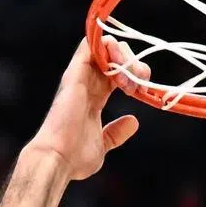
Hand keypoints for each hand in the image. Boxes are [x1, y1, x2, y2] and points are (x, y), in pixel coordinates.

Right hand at [27, 38, 149, 180]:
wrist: (60, 159)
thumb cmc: (76, 156)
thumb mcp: (103, 144)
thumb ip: (116, 133)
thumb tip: (133, 121)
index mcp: (94, 98)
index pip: (116, 74)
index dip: (134, 75)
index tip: (145, 90)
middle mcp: (87, 84)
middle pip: (113, 57)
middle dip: (134, 64)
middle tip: (143, 82)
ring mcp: (80, 78)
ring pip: (104, 47)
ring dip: (125, 57)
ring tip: (133, 79)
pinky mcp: (75, 76)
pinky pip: (88, 47)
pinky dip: (107, 47)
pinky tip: (120, 63)